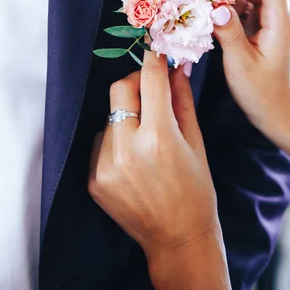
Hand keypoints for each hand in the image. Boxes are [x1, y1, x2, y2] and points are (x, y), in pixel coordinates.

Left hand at [88, 51, 218, 262]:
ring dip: (127, 115)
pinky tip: (133, 157)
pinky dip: (116, 139)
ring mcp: (105, 166)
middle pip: (119, 89)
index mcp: (159, 138)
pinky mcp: (93, 179)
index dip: (153, 60)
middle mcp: (127, 149)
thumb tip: (176, 66)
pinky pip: (101, 140)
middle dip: (135, 82)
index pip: (150, 81)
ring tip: (145, 136)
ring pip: (110, 116)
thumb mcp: (196, 142)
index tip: (154, 49)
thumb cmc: (195, 190)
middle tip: (150, 89)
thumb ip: (182, 100)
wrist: (177, 239)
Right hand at [211, 0, 289, 131]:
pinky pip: (237, 5)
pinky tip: (207, 17)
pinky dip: (221, 6)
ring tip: (199, 6)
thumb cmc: (262, 93)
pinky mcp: (257, 25)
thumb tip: (215, 6)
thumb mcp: (241, 64)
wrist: (277, 112)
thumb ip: (228, 33)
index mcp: (279, 16)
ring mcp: (267, 17)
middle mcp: (276, 11)